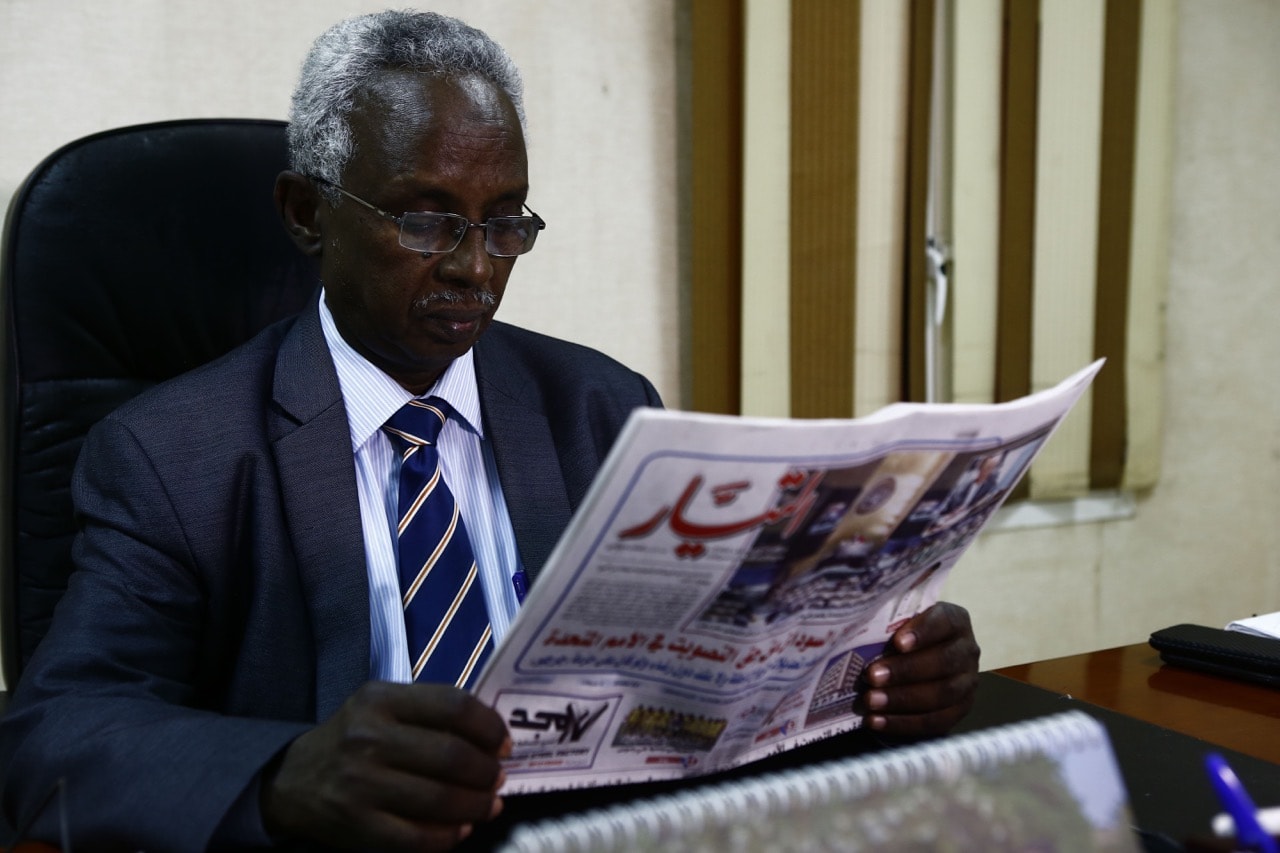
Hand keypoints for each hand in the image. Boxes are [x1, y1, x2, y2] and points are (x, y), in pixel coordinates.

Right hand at [261, 680, 509, 851]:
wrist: (292, 780)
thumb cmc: (352, 738)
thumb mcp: (381, 707)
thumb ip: (429, 713)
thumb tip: (491, 737)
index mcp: (381, 700)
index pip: (454, 706)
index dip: (489, 726)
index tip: (503, 743)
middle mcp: (370, 738)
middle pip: (452, 756)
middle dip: (487, 771)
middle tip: (498, 778)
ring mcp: (362, 784)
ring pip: (441, 799)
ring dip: (476, 805)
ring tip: (488, 804)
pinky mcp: (358, 825)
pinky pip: (419, 837)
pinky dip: (450, 835)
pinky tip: (461, 828)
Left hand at [858, 601, 979, 737]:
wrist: (918, 661)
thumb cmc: (901, 636)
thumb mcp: (898, 623)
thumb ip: (888, 625)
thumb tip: (856, 634)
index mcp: (955, 620)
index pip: (944, 622)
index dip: (923, 632)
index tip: (898, 643)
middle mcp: (968, 650)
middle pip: (944, 662)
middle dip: (906, 671)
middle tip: (872, 676)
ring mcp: (968, 682)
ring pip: (942, 694)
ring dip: (902, 699)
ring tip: (870, 701)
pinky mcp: (961, 709)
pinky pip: (937, 721)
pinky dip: (904, 723)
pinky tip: (877, 721)